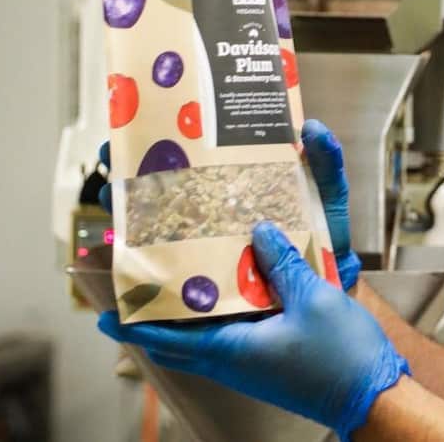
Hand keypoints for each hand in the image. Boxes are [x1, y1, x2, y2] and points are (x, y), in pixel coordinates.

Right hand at [98, 121, 361, 291]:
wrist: (332, 295)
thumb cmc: (325, 241)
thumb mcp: (327, 199)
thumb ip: (325, 166)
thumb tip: (311, 127)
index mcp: (233, 194)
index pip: (187, 166)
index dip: (156, 148)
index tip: (130, 137)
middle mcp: (210, 227)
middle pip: (159, 203)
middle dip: (130, 186)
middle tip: (113, 174)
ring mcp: (204, 265)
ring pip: (153, 251)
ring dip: (126, 234)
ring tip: (111, 218)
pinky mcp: (206, 306)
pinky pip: (167, 312)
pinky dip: (140, 314)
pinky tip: (115, 315)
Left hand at [99, 222, 407, 439]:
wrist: (373, 396)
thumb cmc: (342, 355)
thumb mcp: (314, 297)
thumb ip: (284, 264)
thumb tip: (259, 232)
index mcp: (232, 349)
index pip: (167, 338)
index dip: (135, 325)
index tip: (107, 314)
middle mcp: (233, 362)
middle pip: (180, 342)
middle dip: (156, 319)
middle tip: (142, 290)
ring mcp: (251, 366)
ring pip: (204, 341)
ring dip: (188, 317)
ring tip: (182, 284)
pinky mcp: (269, 364)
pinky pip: (230, 340)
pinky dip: (220, 318)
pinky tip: (235, 292)